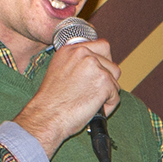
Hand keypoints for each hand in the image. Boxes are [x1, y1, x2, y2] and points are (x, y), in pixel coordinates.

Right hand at [15, 39, 120, 153]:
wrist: (47, 115)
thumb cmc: (51, 101)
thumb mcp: (59, 71)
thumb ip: (77, 63)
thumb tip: (96, 65)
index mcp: (71, 49)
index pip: (102, 46)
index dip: (104, 62)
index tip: (98, 75)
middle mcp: (83, 54)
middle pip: (112, 64)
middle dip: (108, 79)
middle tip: (94, 91)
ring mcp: (95, 66)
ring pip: (115, 80)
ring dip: (107, 93)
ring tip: (90, 101)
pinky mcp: (104, 81)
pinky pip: (116, 96)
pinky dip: (108, 106)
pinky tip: (92, 109)